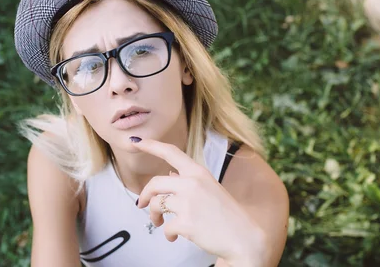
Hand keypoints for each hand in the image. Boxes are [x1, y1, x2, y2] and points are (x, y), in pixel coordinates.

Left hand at [131, 137, 265, 265]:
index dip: (151, 145)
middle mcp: (192, 183)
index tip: (136, 142)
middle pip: (154, 183)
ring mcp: (188, 203)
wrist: (243, 237)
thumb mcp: (209, 189)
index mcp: (198, 172)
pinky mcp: (186, 223)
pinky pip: (166, 227)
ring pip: (156, 205)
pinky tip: (174, 236)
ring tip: (160, 223)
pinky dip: (168, 233)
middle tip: (141, 204)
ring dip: (154, 216)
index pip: (170, 152)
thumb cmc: (226, 214)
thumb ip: (189, 181)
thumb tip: (170, 174)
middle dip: (144, 195)